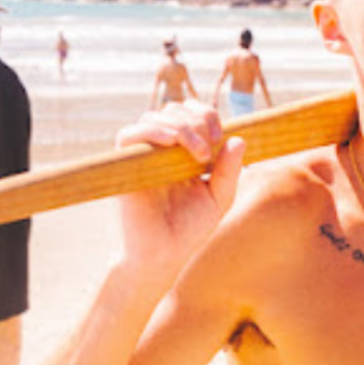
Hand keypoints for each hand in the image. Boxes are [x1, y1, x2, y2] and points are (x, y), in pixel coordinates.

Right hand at [115, 101, 244, 270]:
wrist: (163, 255)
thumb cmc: (189, 229)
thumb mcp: (219, 197)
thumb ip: (229, 170)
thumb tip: (238, 139)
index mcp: (185, 152)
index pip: (192, 114)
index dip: (206, 115)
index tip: (218, 137)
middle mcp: (162, 149)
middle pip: (174, 109)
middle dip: (196, 121)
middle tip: (206, 150)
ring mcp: (143, 155)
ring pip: (154, 117)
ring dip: (180, 126)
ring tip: (196, 152)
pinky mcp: (125, 166)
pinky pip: (130, 134)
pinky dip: (151, 131)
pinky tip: (170, 142)